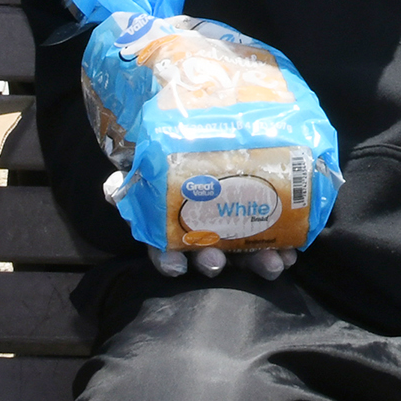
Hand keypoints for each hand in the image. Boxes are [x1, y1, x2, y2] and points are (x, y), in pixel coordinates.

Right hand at [98, 170, 291, 279]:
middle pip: (205, 255)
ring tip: (273, 264)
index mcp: (173, 224)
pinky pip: (272, 238)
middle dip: (213, 262)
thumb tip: (109, 191)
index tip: (177, 268)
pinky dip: (283, 246)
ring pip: (243, 252)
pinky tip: (292, 250)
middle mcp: (202, 233)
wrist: (211, 131)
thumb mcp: (145, 163)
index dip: (168, 261)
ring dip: (257, 261)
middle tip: (217, 264)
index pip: (164, 250)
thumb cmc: (172, 156)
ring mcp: (233, 230)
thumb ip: (127, 178)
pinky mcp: (261, 220)